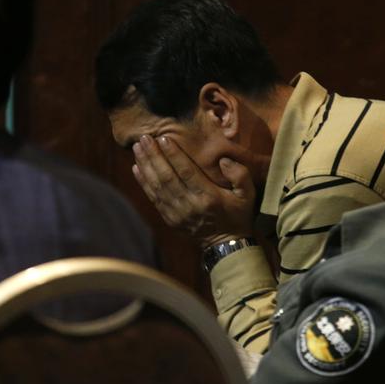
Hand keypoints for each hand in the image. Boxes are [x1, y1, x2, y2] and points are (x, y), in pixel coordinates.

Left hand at [132, 135, 256, 247]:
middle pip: (167, 177)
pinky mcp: (170, 218)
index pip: (187, 172)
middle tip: (144, 138)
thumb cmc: (237, 215)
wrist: (226, 245)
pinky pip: (153, 198)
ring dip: (146, 165)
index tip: (163, 138)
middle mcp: (190, 205)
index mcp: (208, 197)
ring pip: (157, 186)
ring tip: (137, 148)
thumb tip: (223, 160)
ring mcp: (177, 213)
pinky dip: (143, 182)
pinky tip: (136, 167)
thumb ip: (240, 175)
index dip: (174, 155)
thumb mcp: (248, 195)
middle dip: (154, 156)